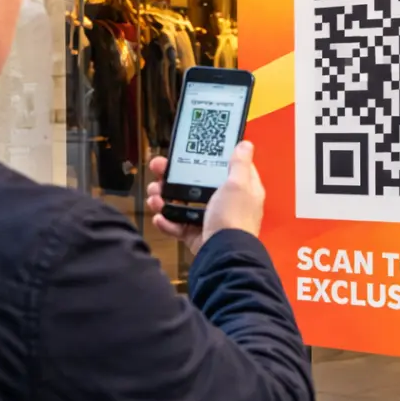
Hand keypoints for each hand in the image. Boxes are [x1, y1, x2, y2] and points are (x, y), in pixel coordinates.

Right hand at [146, 142, 265, 254]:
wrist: (224, 256)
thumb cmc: (234, 217)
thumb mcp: (239, 184)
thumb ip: (240, 164)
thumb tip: (245, 144)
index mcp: (241, 188)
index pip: (225, 166)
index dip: (208, 158)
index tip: (189, 151)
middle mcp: (226, 202)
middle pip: (197, 183)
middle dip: (174, 177)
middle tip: (157, 170)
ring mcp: (210, 219)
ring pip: (184, 203)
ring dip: (165, 199)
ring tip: (154, 197)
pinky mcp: (197, 235)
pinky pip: (179, 225)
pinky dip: (167, 222)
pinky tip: (159, 218)